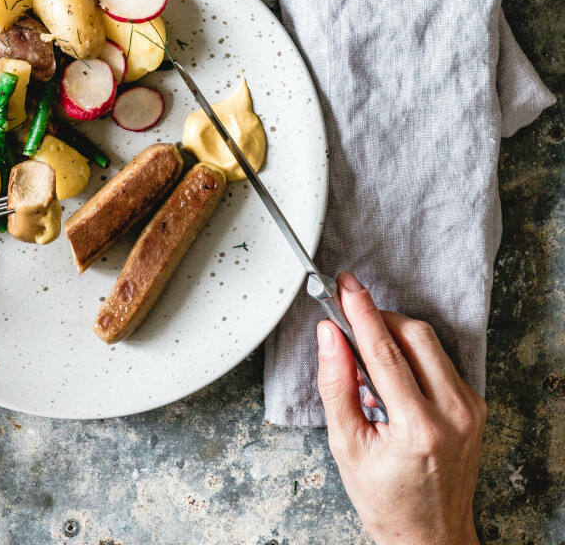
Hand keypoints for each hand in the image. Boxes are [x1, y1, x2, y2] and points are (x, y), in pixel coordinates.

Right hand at [317, 273, 484, 544]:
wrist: (430, 536)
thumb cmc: (386, 499)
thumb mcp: (347, 446)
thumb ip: (335, 384)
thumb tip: (329, 335)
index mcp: (418, 428)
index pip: (384, 351)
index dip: (361, 311)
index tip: (345, 285)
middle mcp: (452, 414)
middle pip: (414, 335)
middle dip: (380, 318)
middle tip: (351, 317)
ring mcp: (469, 410)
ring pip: (429, 343)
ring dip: (395, 335)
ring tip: (369, 356)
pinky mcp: (476, 406)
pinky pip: (441, 361)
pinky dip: (414, 356)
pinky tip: (395, 377)